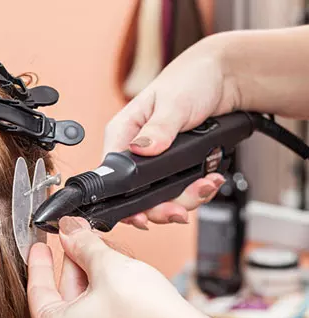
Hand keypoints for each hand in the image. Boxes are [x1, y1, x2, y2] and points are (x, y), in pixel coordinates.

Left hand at [27, 217, 208, 317]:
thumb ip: (81, 244)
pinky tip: (117, 278)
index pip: (37, 290)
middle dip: (73, 265)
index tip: (39, 244)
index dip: (39, 262)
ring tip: (105, 255)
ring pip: (82, 308)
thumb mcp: (106, 265)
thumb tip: (67, 230)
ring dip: (91, 279)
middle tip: (81, 238)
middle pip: (62, 298)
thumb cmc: (146, 312)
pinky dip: (104, 298)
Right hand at [105, 34, 238, 228]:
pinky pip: (181, 190)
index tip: (143, 216)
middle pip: (138, 196)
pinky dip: (198, 190)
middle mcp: (136, 151)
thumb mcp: (174, 102)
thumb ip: (158, 129)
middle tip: (180, 211)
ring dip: (186, 199)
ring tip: (206, 185)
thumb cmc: (192, 79)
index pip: (113, 178)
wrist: (227, 77)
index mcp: (123, 134)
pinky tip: (211, 179)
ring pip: (162, 197)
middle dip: (162, 207)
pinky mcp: (176, 166)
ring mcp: (157, 161)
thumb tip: (141, 149)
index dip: (126, 202)